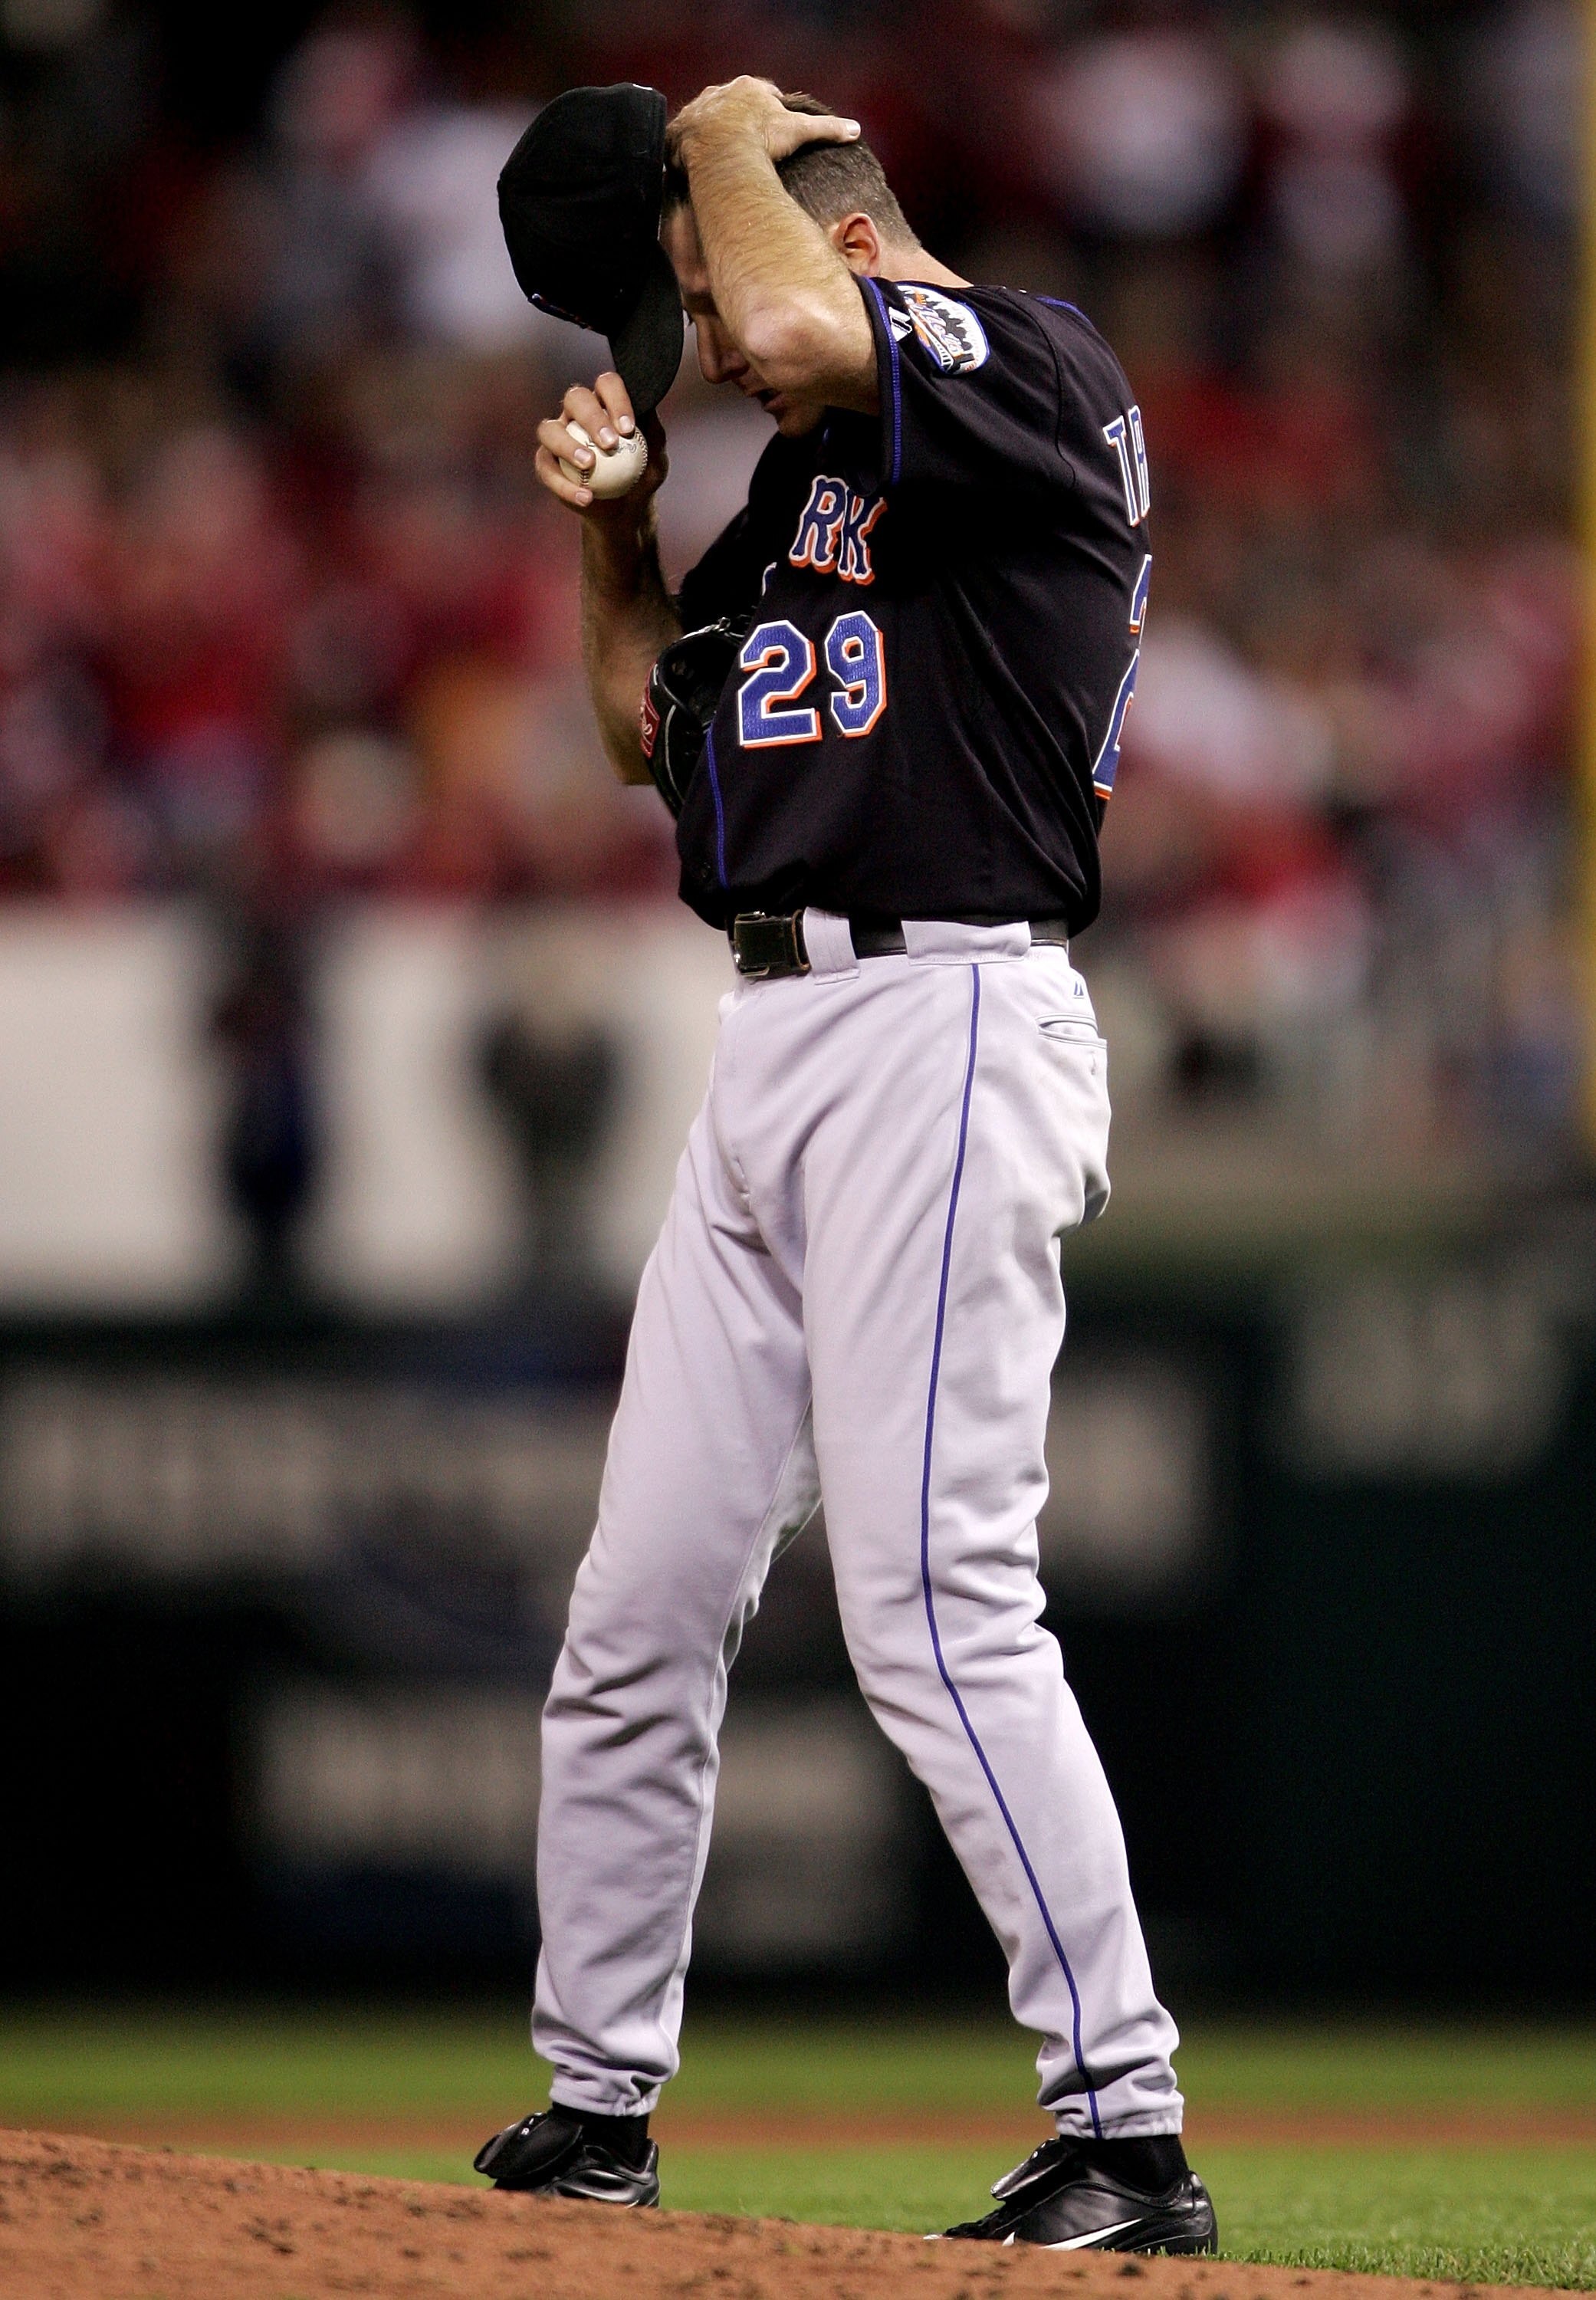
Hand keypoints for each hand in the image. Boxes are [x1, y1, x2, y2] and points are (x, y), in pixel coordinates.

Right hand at [534, 372, 666, 518]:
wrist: (626, 508)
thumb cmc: (642, 475)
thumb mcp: (656, 458)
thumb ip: (654, 434)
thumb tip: (649, 411)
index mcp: (604, 402)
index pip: (607, 385)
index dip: (616, 400)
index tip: (628, 429)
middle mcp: (577, 413)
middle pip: (575, 399)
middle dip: (591, 418)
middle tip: (609, 444)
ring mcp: (558, 436)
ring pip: (549, 430)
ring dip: (567, 445)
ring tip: (589, 465)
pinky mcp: (546, 463)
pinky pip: (546, 469)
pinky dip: (563, 485)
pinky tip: (585, 498)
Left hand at [669, 77, 859, 170]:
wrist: (720, 150)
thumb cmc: (761, 138)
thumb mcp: (798, 132)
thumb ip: (825, 128)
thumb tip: (855, 130)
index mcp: (750, 88)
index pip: (764, 93)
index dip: (770, 108)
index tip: (773, 123)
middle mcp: (722, 92)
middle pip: (734, 102)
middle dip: (740, 117)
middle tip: (748, 140)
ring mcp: (700, 108)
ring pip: (709, 116)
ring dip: (714, 130)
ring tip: (720, 152)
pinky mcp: (681, 127)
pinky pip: (686, 135)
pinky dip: (691, 146)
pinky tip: (696, 161)